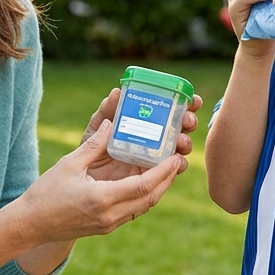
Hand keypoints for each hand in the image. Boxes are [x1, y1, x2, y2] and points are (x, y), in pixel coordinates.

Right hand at [19, 120, 183, 241]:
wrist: (31, 225)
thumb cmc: (45, 194)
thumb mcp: (69, 164)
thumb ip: (94, 145)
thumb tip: (111, 123)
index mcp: (102, 199)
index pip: (143, 186)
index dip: (163, 172)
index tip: (175, 158)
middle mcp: (110, 215)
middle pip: (149, 198)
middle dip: (167, 179)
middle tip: (178, 160)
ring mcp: (109, 224)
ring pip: (143, 206)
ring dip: (158, 189)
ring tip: (167, 170)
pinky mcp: (106, 226)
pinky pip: (133, 211)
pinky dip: (144, 196)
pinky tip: (147, 183)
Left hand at [81, 88, 202, 181]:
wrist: (82, 181)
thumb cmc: (89, 151)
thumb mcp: (95, 130)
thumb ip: (106, 112)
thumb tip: (117, 93)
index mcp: (144, 122)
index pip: (171, 109)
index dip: (186, 103)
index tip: (193, 99)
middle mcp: (154, 139)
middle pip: (181, 127)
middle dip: (189, 121)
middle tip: (187, 120)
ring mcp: (156, 158)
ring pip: (180, 148)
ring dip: (185, 142)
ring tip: (180, 142)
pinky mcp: (153, 177)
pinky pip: (172, 171)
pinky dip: (178, 164)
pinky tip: (176, 160)